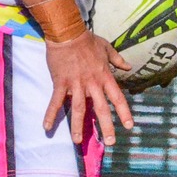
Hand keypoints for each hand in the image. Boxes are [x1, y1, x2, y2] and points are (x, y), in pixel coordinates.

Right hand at [44, 30, 135, 146]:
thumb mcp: (107, 48)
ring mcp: (76, 85)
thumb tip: (128, 66)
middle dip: (106, 127)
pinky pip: (55, 101)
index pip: (118, 98)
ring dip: (77, 126)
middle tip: (110, 142)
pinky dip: (50, 114)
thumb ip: (118, 59)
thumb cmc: (87, 40)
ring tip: (78, 141)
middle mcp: (92, 84)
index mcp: (105, 77)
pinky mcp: (60, 83)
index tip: (129, 126)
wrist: (67, 34)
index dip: (124, 112)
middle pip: (101, 109)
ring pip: (78, 109)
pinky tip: (47, 127)